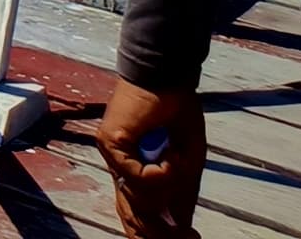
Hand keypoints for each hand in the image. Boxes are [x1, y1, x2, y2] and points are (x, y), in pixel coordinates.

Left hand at [95, 81, 203, 238]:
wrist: (166, 77)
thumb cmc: (176, 109)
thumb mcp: (188, 158)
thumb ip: (182, 191)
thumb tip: (182, 223)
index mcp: (134, 168)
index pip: (135, 211)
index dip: (155, 233)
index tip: (189, 238)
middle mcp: (119, 165)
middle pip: (132, 214)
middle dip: (161, 232)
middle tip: (190, 237)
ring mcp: (112, 154)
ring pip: (139, 197)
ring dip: (170, 186)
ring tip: (180, 159)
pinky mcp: (111, 143)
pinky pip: (139, 176)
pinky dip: (162, 171)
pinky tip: (171, 153)